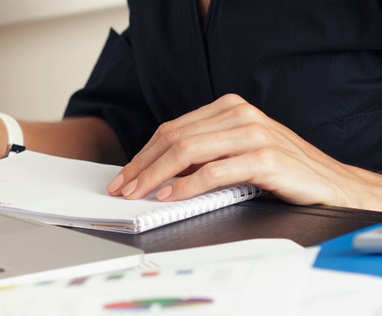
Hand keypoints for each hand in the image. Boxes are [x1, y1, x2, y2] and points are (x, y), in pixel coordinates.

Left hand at [106, 94, 381, 210]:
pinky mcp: (264, 158)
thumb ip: (203, 153)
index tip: (124, 175)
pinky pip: (213, 171)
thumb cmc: (282, 169)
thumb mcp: (237, 152)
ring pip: (187, 151)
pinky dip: (186, 185)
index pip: (172, 128)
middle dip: (142, 165)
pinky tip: (170, 195)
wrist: (332, 183)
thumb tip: (157, 171)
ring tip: (139, 193)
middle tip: (122, 187)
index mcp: (229, 107)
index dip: (142, 154)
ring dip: (155, 175)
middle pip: (173, 138)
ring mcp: (252, 133)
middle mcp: (239, 114)